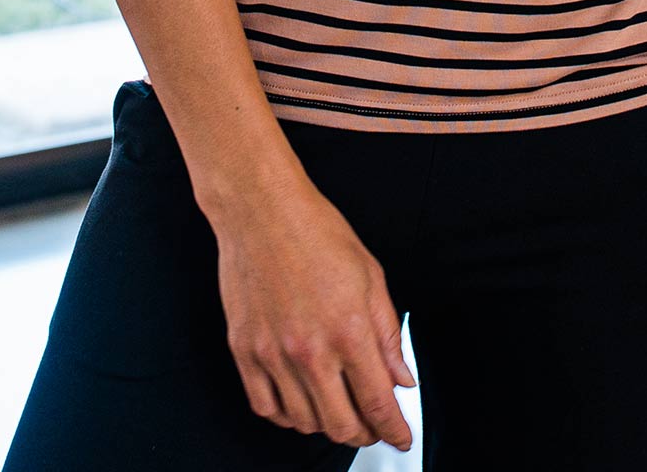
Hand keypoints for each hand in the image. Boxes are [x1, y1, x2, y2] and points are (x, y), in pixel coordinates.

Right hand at [212, 172, 415, 451]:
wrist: (260, 209)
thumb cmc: (316, 230)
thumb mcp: (370, 275)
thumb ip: (387, 333)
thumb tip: (401, 378)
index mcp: (349, 330)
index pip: (378, 403)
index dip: (394, 431)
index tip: (401, 438)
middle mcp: (311, 350)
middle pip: (342, 425)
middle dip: (364, 434)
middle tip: (372, 427)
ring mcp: (273, 354)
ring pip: (305, 422)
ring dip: (327, 424)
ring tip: (338, 408)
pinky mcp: (244, 351)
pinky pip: (266, 408)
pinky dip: (287, 416)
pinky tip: (300, 402)